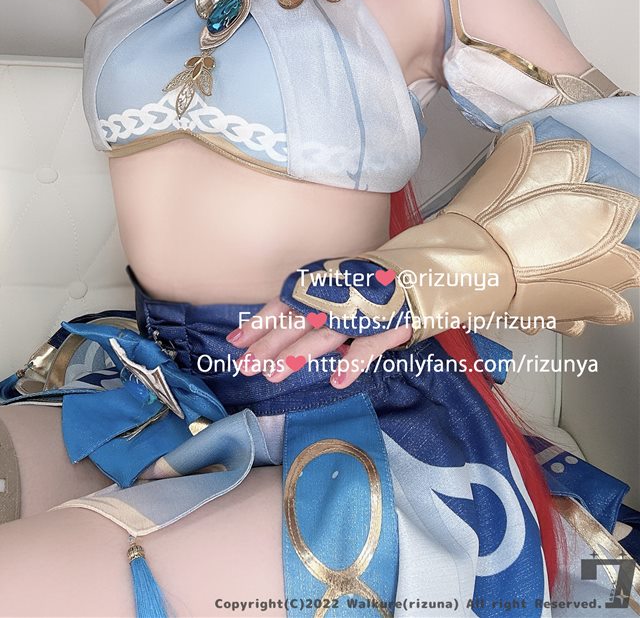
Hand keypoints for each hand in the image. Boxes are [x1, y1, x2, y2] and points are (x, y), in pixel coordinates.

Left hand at [226, 297, 412, 389]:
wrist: (421, 274)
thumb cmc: (370, 288)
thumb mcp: (336, 292)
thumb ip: (309, 310)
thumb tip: (274, 336)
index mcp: (322, 288)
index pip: (284, 304)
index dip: (260, 322)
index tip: (234, 342)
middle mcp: (336, 298)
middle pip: (297, 322)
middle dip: (269, 344)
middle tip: (245, 366)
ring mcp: (361, 312)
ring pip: (324, 334)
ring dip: (299, 354)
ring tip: (275, 375)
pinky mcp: (388, 325)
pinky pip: (368, 346)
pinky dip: (353, 362)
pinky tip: (336, 381)